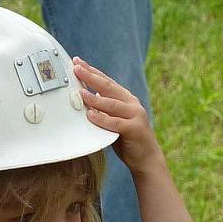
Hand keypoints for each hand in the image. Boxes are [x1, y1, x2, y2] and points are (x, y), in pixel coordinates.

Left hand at [73, 57, 162, 173]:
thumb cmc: (127, 139)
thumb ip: (104, 109)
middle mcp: (132, 103)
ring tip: (80, 93)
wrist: (147, 158)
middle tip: (76, 68)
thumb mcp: (114, 120)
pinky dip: (102, 118)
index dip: (92, 71)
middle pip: (108, 87)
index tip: (77, 62)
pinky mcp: (135, 129)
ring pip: (112, 104)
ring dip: (94, 98)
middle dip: (91, 76)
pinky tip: (90, 115)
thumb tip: (84, 98)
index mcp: (127, 99)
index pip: (107, 81)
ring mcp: (135, 115)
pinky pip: (115, 122)